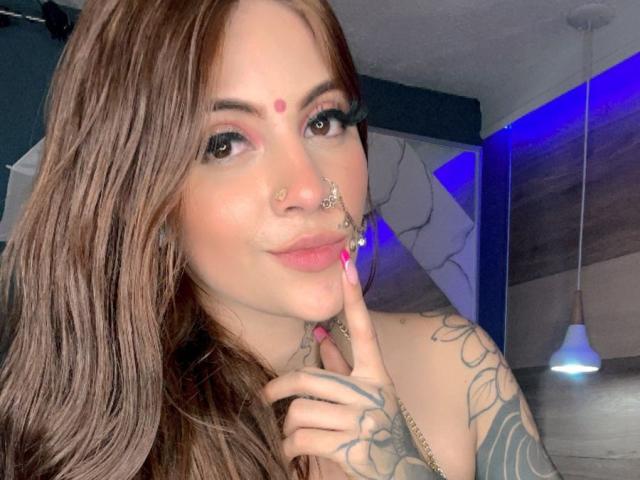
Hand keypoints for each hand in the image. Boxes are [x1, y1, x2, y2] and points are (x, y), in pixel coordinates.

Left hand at [261, 249, 439, 478]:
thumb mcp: (367, 397)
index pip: (364, 330)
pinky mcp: (352, 448)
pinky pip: (301, 439)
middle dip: (279, 387)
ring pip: (300, 412)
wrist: (400, 473)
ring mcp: (363, 420)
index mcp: (377, 376)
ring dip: (287, 427)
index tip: (347, 264)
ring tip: (289, 435)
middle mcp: (372, 393)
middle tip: (266, 395)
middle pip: (308, 378)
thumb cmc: (379, 430)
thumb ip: (344, 368)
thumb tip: (322, 336)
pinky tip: (292, 453)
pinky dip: (289, 448)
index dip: (354, 298)